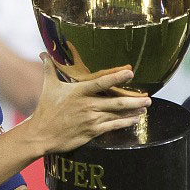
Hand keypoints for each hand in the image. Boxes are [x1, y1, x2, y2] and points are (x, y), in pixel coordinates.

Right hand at [24, 52, 150, 153]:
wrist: (41, 135)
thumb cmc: (45, 110)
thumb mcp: (48, 87)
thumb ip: (49, 68)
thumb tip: (43, 53)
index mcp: (79, 92)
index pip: (101, 82)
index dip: (117, 77)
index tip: (130, 72)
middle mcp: (87, 105)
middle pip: (116, 101)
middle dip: (134, 99)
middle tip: (148, 97)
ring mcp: (91, 119)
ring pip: (117, 114)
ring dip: (133, 111)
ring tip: (145, 107)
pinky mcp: (92, 132)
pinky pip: (113, 126)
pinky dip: (125, 123)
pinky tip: (134, 120)